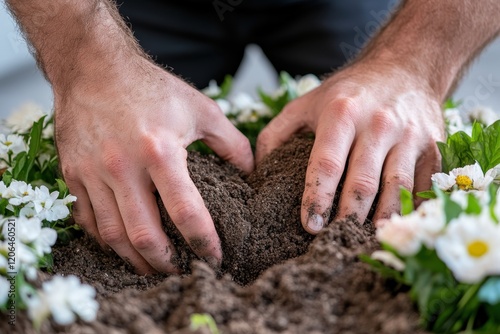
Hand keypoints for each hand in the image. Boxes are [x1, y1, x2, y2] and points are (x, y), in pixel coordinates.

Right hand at [55, 58, 253, 272]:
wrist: (92, 67)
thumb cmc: (150, 87)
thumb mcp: (200, 109)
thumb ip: (231, 142)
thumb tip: (252, 171)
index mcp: (160, 151)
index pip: (186, 212)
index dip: (203, 242)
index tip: (215, 258)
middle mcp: (122, 167)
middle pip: (144, 235)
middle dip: (166, 263)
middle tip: (182, 270)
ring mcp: (92, 172)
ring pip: (113, 235)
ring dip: (136, 260)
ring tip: (154, 267)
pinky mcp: (73, 173)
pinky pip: (88, 220)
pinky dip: (107, 240)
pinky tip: (124, 244)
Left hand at [256, 61, 444, 232]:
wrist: (405, 67)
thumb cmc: (349, 91)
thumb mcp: (306, 103)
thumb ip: (276, 133)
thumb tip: (257, 171)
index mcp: (342, 113)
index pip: (327, 163)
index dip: (316, 197)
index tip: (308, 224)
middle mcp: (379, 124)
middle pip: (362, 182)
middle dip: (347, 217)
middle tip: (333, 239)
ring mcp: (410, 136)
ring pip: (396, 189)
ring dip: (380, 220)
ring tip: (363, 239)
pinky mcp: (433, 147)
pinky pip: (423, 186)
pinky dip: (410, 209)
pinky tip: (395, 225)